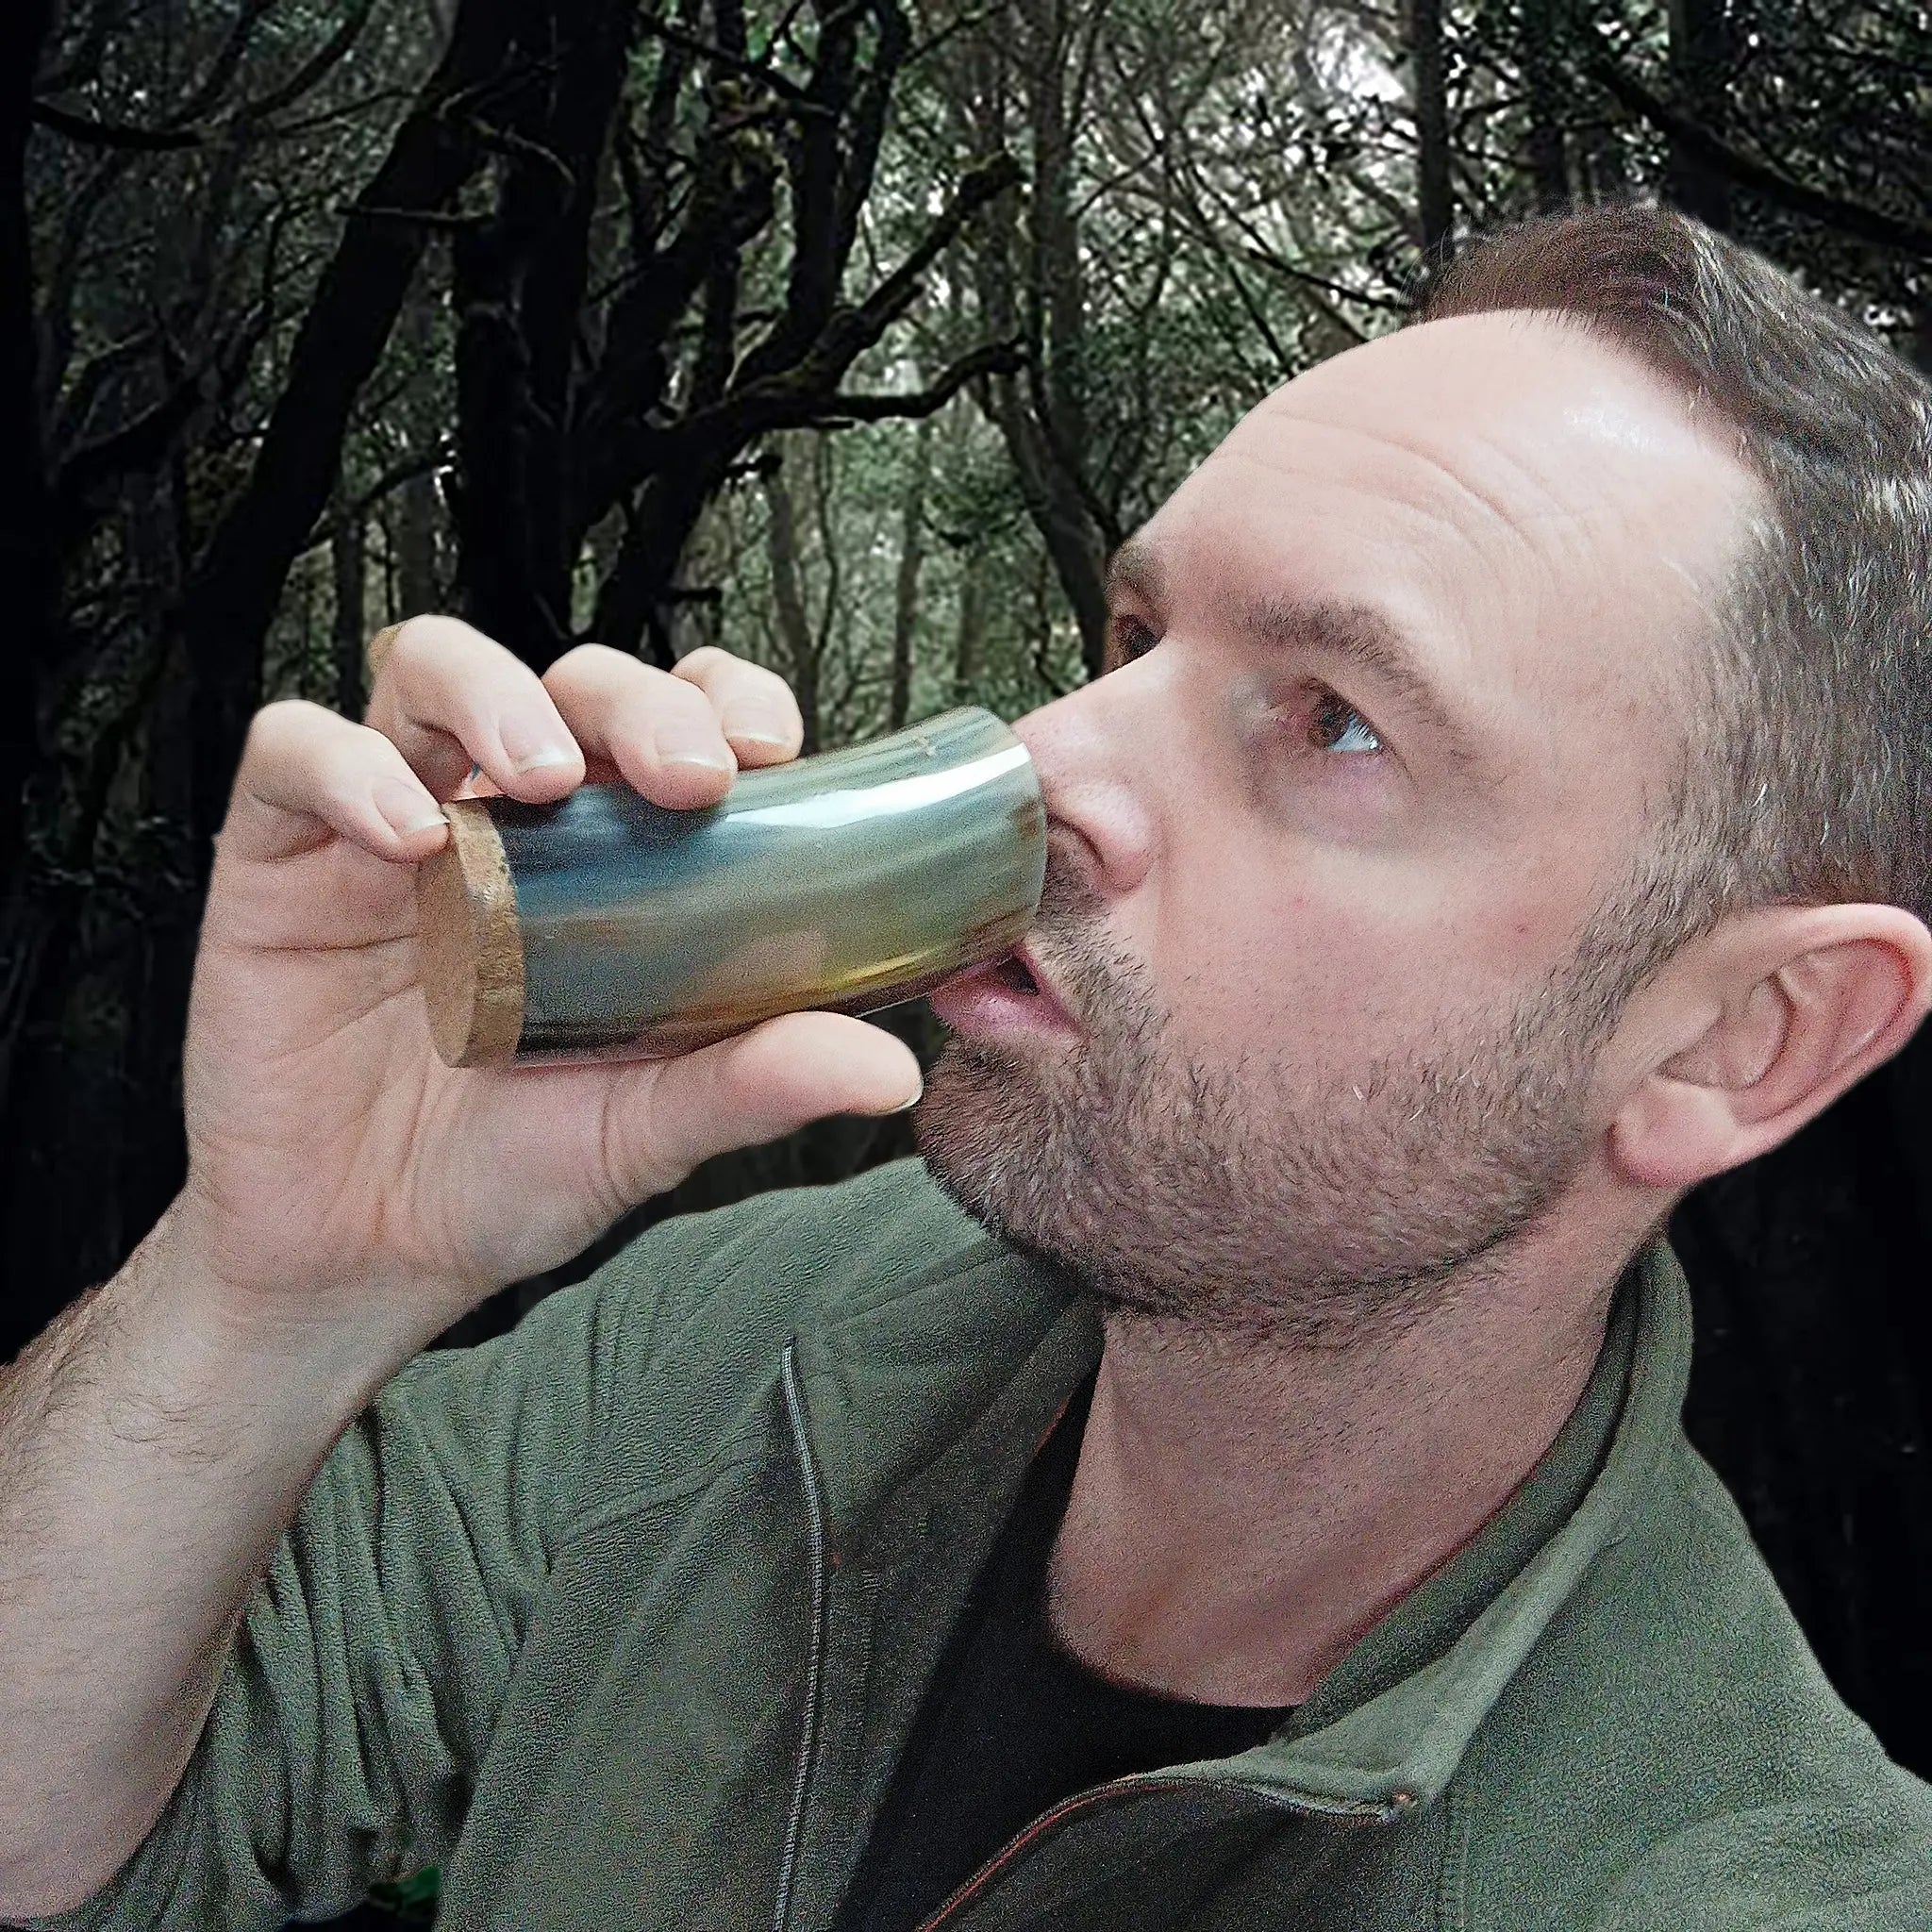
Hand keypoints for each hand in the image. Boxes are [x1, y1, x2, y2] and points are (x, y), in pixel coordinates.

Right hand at [170, 619, 921, 1356]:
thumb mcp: (647, 1129)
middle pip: (572, 679)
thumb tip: (889, 1069)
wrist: (359, 1257)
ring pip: (432, 671)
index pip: (677, 717)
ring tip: (545, 776)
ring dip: (498, 696)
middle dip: (636, 698)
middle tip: (686, 774)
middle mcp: (511, 821)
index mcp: (611, 860)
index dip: (726, 698)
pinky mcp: (281, 857)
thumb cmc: (510, 1172)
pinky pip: (294, 752)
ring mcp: (394, 825)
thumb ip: (753, 1083)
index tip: (773, 748)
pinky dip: (348, 767)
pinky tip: (408, 833)